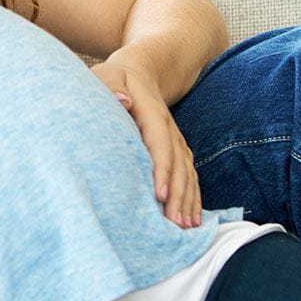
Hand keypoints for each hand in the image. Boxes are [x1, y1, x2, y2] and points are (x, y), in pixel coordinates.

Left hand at [91, 61, 202, 227]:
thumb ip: (111, 86)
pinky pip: (189, 174)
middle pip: (179, 165)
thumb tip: (123, 101)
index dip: (162, 170)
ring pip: (187, 173)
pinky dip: (192, 196)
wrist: (139, 72)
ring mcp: (175, 141)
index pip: (160, 145)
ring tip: (186, 228)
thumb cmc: (115, 78)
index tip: (159, 194)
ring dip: (189, 200)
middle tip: (175, 224)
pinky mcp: (176, 149)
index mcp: (153, 115)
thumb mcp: (108, 75)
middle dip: (178, 195)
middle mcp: (169, 131)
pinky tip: (193, 218)